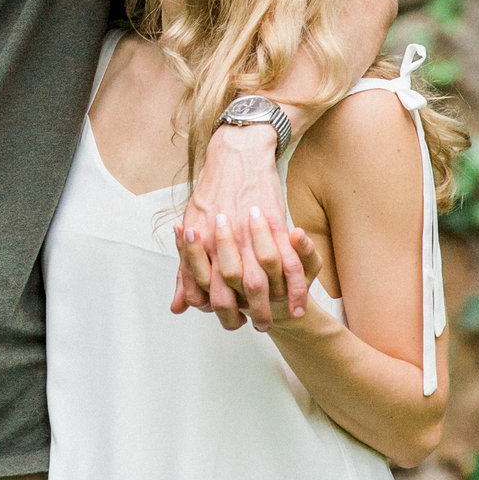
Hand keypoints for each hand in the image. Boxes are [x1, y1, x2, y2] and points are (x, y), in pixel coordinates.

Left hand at [173, 122, 307, 327]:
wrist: (237, 154)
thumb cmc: (212, 192)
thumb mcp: (192, 227)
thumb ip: (186, 270)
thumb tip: (178, 307)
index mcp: (200, 243)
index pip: (204, 290)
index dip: (216, 309)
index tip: (231, 319)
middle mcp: (223, 243)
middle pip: (232, 292)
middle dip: (245, 314)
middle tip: (259, 325)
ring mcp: (250, 235)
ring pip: (261, 283)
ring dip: (271, 306)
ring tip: (280, 318)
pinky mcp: (275, 227)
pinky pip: (289, 265)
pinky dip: (296, 288)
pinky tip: (300, 303)